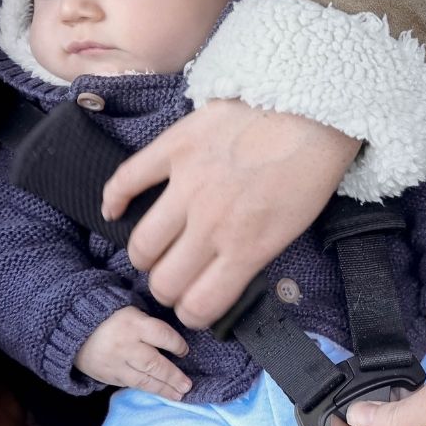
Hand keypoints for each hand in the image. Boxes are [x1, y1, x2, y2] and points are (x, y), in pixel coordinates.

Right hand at [75, 307, 191, 399]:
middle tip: (188, 386)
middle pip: (153, 363)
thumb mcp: (131, 311)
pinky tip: (159, 393)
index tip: (185, 351)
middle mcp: (125, 344)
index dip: (176, 344)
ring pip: (142, 380)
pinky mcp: (108, 376)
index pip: (161, 335)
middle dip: (172, 376)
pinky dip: (146, 389)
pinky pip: (130, 385)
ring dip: (163, 389)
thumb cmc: (110, 317)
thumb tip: (175, 343)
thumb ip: (149, 326)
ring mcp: (115, 363)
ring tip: (179, 395)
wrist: (74, 329)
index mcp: (133, 323)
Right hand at [100, 100, 360, 327]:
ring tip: (152, 252)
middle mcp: (211, 224)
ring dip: (144, 256)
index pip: (199, 305)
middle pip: (165, 281)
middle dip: (167, 289)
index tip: (192, 307)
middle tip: (173, 280)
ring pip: (142, 244)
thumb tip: (222, 278)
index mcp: (246, 248)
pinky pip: (127, 179)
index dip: (191, 314)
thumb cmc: (307, 170)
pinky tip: (114, 211)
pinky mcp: (174, 148)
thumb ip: (252, 257)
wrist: (311, 111)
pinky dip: (114, 199)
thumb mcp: (291, 230)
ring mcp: (188, 185)